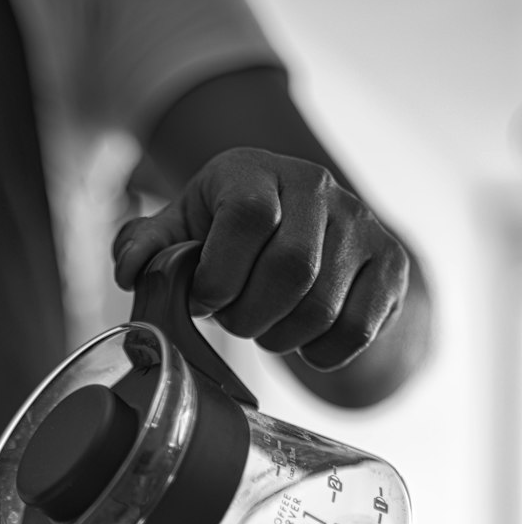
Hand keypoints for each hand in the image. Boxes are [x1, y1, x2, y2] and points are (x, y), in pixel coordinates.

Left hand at [112, 147, 409, 370]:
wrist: (304, 229)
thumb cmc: (228, 233)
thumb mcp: (182, 228)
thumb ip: (148, 245)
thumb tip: (132, 269)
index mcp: (256, 171)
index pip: (246, 216)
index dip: (219, 273)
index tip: (204, 297)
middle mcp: (317, 187)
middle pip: (291, 270)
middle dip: (248, 316)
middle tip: (234, 321)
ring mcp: (361, 224)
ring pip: (322, 307)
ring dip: (281, 337)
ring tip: (264, 326)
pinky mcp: (391, 263)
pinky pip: (357, 330)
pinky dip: (320, 352)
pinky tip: (301, 338)